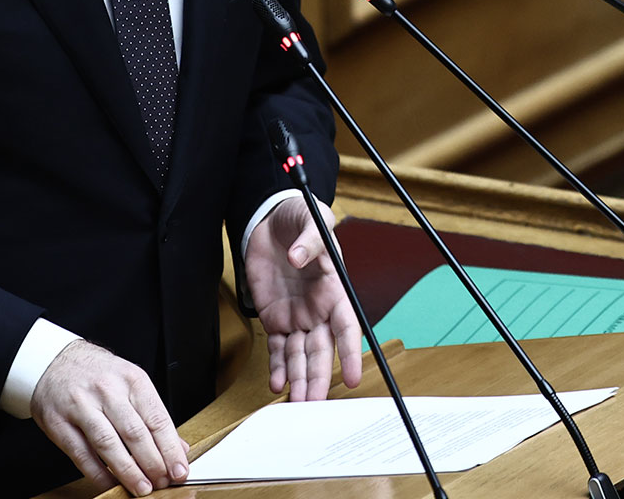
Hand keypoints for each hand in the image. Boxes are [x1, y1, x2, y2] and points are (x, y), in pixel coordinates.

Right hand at [30, 339, 188, 495]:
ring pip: (108, 444)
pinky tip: (111, 483)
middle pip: (134, 433)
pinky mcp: (59, 423)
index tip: (179, 470)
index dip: (170, 449)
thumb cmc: (97, 374)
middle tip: (162, 482)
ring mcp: (81, 406)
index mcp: (131, 379)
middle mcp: (107, 390)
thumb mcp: (131, 383)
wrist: (54, 361)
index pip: (157, 419)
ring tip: (142, 488)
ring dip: (128, 471)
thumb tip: (177, 446)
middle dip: (152, 463)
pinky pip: (82, 454)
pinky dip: (98, 473)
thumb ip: (153, 415)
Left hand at [244, 194, 363, 400]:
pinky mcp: (274, 318)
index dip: (350, 353)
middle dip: (319, 377)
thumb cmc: (301, 219)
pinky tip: (278, 384)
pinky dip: (277, 367)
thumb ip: (311, 239)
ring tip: (297, 404)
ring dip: (299, 379)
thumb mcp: (312, 220)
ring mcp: (296, 316)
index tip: (353, 377)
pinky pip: (276, 348)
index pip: (346, 327)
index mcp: (334, 290)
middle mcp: (318, 309)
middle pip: (322, 350)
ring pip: (300, 356)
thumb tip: (301, 256)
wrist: (270, 221)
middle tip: (315, 403)